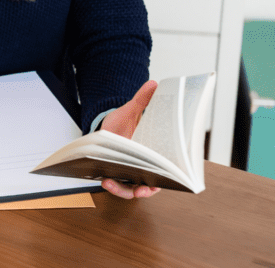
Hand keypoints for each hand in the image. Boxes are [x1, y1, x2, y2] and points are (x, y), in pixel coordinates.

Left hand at [99, 80, 160, 198]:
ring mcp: (129, 171)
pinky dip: (113, 186)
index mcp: (151, 153)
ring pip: (132, 188)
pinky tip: (106, 181)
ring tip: (114, 185)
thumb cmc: (120, 122)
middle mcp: (142, 165)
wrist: (104, 127)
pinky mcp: (115, 173)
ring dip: (125, 191)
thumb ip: (141, 100)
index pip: (166, 169)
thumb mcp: (130, 110)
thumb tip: (153, 84)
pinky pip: (117, 185)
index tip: (170, 177)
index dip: (170, 176)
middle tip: (143, 189)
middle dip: (147, 189)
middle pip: (151, 184)